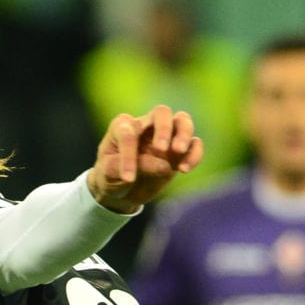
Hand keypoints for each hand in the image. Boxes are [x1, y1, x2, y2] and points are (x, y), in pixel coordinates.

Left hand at [88, 106, 203, 213]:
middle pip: (162, 113)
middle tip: (162, 149)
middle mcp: (146, 126)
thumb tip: (164, 164)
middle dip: (164, 129)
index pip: (128, 133)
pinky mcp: (178, 152)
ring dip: (184, 134)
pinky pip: (194, 144)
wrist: (121, 191)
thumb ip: (131, 166)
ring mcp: (165, 136)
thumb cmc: (110, 177)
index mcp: (123, 126)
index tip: (128, 178)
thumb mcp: (109, 174)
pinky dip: (194, 153)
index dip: (129, 155)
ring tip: (179, 152)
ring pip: (182, 121)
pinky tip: (185, 169)